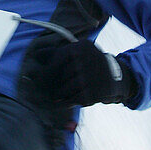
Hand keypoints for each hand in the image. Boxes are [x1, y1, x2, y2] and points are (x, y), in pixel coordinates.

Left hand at [19, 33, 138, 108]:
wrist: (114, 75)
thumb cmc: (88, 63)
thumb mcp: (76, 53)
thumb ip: (56, 53)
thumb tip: (36, 54)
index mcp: (81, 47)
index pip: (57, 58)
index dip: (46, 70)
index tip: (37, 78)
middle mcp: (87, 60)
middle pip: (60, 75)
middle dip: (53, 84)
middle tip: (49, 89)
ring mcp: (91, 76)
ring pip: (65, 89)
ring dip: (59, 94)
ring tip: (57, 96)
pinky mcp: (94, 92)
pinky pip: (73, 99)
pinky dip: (67, 102)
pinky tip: (64, 102)